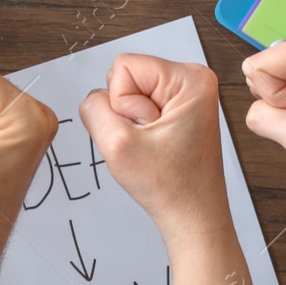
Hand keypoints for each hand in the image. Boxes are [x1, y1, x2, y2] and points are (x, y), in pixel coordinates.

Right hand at [79, 55, 229, 245]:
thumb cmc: (172, 187)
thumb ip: (93, 109)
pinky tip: (153, 148)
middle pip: (126, 76)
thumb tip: (92, 98)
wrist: (193, 218)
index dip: (121, 103)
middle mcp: (193, 80)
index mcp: (190, 79)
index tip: (144, 132)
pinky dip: (137, 129)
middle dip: (125, 112)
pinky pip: (138, 106)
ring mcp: (186, 96)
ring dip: (129, 123)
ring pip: (129, 93)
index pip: (123, 66)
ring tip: (151, 147)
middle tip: (148, 142)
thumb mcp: (117, 145)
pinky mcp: (178, 110)